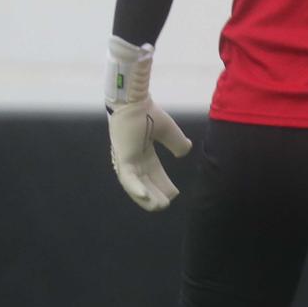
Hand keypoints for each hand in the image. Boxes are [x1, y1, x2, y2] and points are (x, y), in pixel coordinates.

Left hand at [106, 36, 191, 210]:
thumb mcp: (168, 131)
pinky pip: (128, 178)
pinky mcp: (122, 158)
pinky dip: (136, 189)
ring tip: (159, 206)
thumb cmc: (147, 111)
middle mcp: (132, 158)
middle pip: (144, 182)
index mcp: (141, 152)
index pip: (153, 173)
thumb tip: (185, 151)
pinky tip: (147, 198)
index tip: (175, 193)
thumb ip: (177, 142)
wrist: (134, 100)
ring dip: (146, 198)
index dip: (163, 184)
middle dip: (155, 194)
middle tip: (166, 204)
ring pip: (135, 185)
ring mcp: (125, 159)